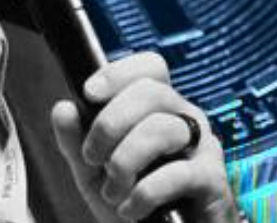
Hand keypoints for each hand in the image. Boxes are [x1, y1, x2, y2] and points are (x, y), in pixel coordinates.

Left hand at [50, 52, 240, 222]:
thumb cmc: (134, 201)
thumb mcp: (93, 172)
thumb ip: (75, 141)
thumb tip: (64, 108)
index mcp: (158, 109)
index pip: (150, 68)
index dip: (118, 73)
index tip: (89, 93)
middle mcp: (184, 119)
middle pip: (151, 92)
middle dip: (110, 123)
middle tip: (92, 157)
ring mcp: (202, 148)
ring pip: (162, 128)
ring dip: (124, 161)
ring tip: (113, 190)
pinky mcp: (213, 180)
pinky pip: (178, 172)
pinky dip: (144, 193)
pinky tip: (131, 209)